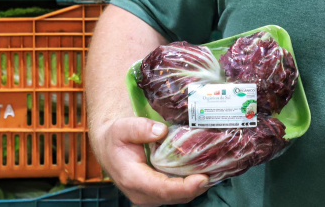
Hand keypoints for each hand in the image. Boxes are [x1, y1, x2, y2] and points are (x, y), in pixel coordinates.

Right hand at [92, 116, 209, 205]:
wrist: (109, 148)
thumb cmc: (116, 138)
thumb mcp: (122, 127)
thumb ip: (140, 128)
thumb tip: (161, 130)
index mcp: (132, 179)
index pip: (163, 189)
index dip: (185, 187)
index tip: (203, 179)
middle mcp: (141, 193)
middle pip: (174, 197)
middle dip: (196, 188)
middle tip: (215, 173)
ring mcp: (149, 196)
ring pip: (177, 197)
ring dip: (195, 188)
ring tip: (213, 172)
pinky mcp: (156, 194)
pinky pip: (176, 194)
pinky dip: (190, 186)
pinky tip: (202, 173)